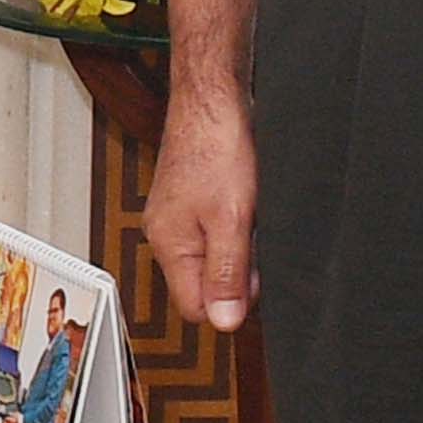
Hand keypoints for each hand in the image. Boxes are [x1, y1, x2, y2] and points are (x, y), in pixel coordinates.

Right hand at [143, 82, 260, 333]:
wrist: (213, 100)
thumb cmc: (216, 148)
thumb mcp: (232, 220)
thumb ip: (227, 273)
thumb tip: (224, 322)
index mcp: (169, 245)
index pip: (194, 308)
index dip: (229, 302)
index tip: (252, 278)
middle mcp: (167, 236)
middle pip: (205, 285)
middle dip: (238, 273)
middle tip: (255, 239)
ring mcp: (178, 218)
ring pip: (214, 258)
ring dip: (240, 248)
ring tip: (249, 216)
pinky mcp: (193, 201)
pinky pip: (216, 234)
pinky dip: (237, 227)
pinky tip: (246, 205)